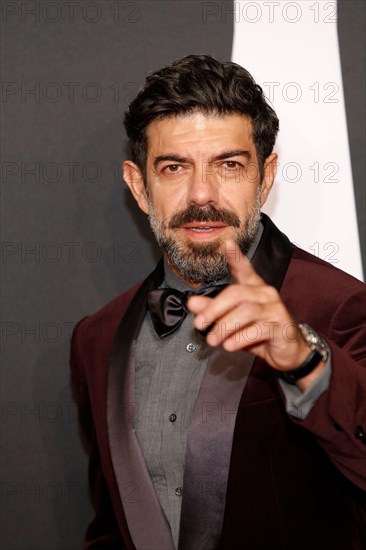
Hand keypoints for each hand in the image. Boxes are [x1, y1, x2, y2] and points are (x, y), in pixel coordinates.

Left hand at [187, 240, 324, 386]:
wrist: (288, 352)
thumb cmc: (259, 332)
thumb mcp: (233, 321)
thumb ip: (213, 310)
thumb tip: (192, 302)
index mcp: (254, 288)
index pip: (244, 269)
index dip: (236, 257)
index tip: (227, 243)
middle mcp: (266, 294)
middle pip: (236, 293)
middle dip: (214, 308)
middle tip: (200, 323)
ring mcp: (275, 309)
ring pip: (246, 311)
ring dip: (225, 326)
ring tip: (212, 339)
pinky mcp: (281, 326)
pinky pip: (257, 330)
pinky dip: (239, 338)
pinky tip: (229, 345)